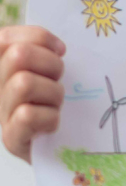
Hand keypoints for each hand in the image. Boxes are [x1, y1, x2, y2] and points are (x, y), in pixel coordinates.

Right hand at [0, 26, 65, 163]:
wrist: (54, 148)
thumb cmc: (52, 104)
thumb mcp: (48, 72)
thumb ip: (43, 52)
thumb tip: (58, 47)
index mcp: (0, 65)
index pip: (6, 37)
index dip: (40, 38)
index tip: (60, 51)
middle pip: (19, 55)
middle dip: (51, 64)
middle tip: (58, 80)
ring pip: (24, 83)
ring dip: (53, 93)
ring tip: (56, 103)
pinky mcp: (11, 138)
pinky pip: (27, 115)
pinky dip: (50, 117)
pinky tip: (53, 123)